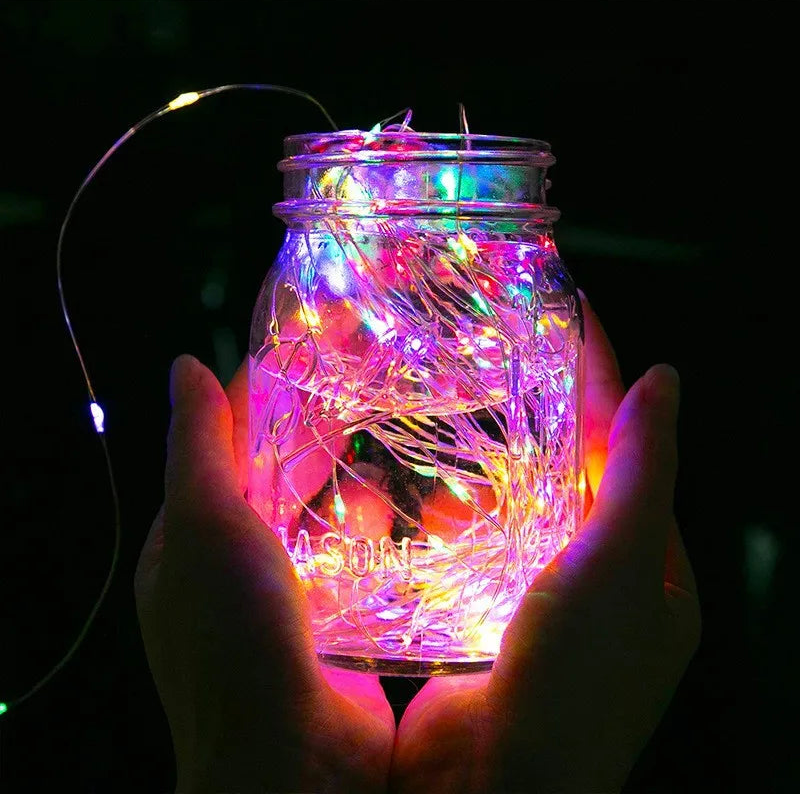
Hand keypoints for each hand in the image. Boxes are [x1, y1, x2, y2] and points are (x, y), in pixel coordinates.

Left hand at [134, 356, 393, 792]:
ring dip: (355, 484)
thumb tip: (185, 366)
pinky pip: (362, 557)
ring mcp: (293, 593)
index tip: (304, 349)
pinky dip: (381, 530)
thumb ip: (198, 443)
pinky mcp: (342, 617)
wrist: (296, 761)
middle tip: (363, 382)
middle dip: (316, 433)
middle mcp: (240, 562)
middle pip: (280, 477)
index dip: (259, 396)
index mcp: (194, 536)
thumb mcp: (203, 525)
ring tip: (389, 443)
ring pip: (328, 516)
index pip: (223, 445)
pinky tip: (414, 503)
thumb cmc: (234, 637)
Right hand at [389, 294, 701, 793]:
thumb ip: (639, 473)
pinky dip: (454, 515)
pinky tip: (430, 491)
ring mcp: (540, 597)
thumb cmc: (576, 687)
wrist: (490, 791)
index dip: (601, 377)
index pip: (627, 445)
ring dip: (494, 460)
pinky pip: (474, 545)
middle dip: (544, 410)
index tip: (573, 315)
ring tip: (464, 402)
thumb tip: (664, 382)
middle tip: (509, 348)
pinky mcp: (487, 614)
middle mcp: (599, 578)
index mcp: (649, 564)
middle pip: (571, 469)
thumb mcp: (620, 568)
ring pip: (516, 503)